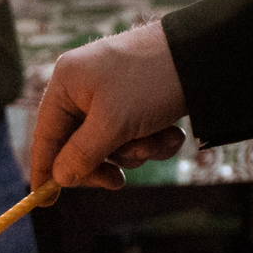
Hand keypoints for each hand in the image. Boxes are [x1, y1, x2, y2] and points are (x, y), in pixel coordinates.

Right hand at [29, 21, 189, 189]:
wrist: (207, 52)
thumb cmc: (150, 82)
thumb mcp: (112, 124)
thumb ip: (81, 155)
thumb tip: (59, 178)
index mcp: (67, 84)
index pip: (46, 135)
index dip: (44, 169)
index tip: (44, 200)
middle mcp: (85, 87)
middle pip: (79, 144)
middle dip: (105, 161)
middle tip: (117, 182)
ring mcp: (114, 93)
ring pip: (112, 143)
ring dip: (136, 151)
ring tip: (156, 140)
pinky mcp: (140, 99)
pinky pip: (135, 134)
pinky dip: (153, 140)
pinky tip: (171, 133)